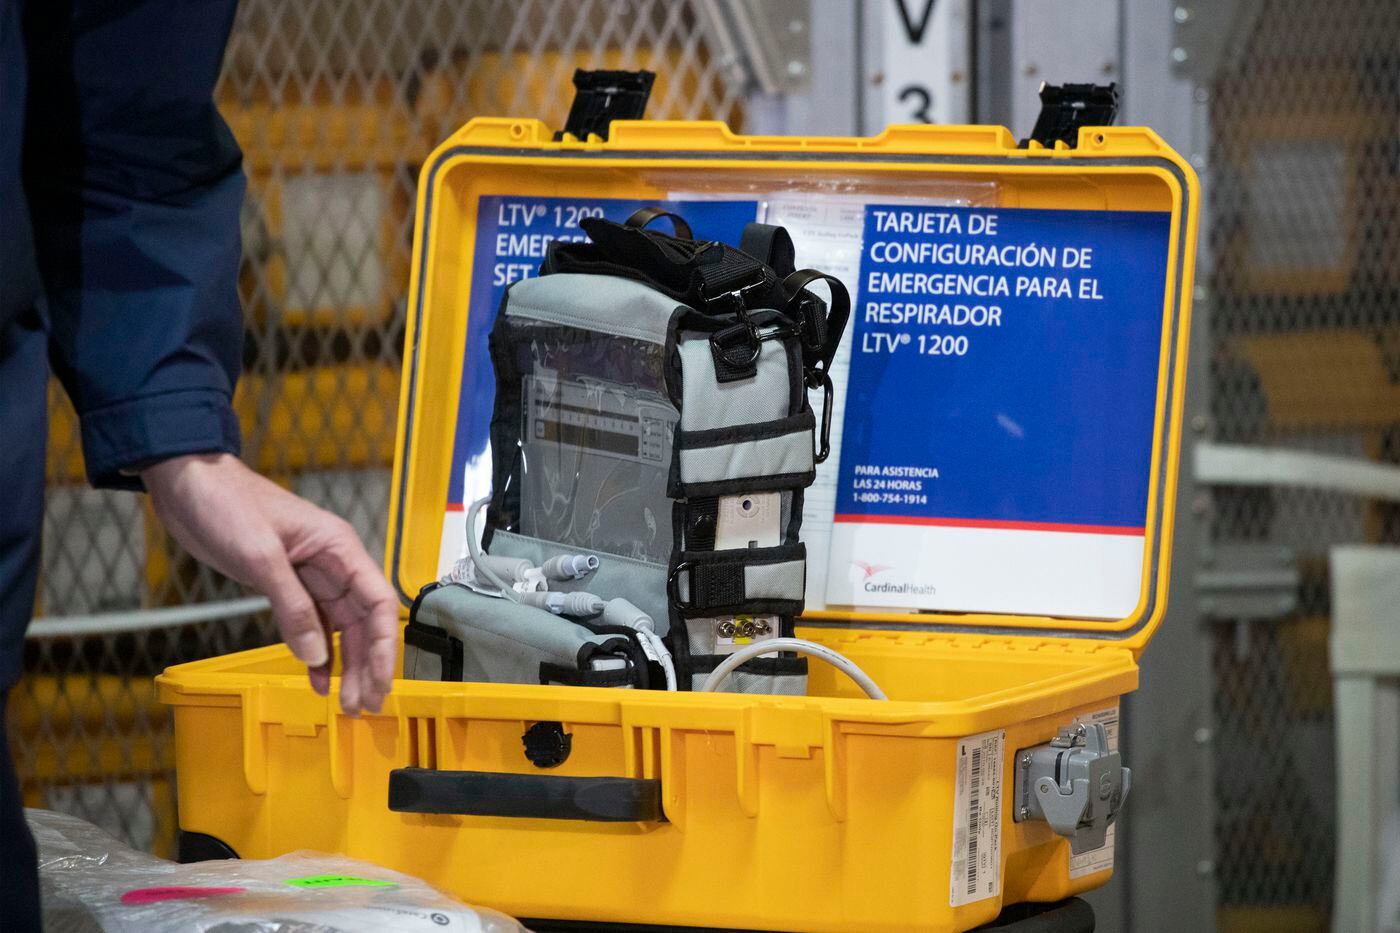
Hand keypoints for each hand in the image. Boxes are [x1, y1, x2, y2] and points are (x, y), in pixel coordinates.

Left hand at [142, 453, 397, 713]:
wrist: (188, 484)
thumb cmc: (227, 505)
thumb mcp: (260, 556)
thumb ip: (291, 606)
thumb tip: (315, 657)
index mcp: (339, 550)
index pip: (378, 602)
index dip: (384, 644)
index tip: (381, 680)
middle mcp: (334, 565)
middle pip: (363, 622)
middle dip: (367, 664)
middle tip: (363, 706)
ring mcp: (311, 577)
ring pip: (340, 629)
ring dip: (345, 665)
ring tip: (346, 704)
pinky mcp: (287, 586)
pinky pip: (312, 626)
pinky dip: (316, 655)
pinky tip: (317, 681)